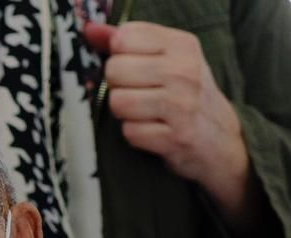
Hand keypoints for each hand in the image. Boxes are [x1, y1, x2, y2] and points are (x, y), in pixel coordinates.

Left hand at [86, 20, 266, 235]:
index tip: (132, 66)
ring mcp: (182, 104)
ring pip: (118, 102)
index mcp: (182, 44)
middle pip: (114, 70)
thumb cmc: (184, 93)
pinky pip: (130, 132)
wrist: (219, 139)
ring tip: (143, 112)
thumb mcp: (166, 59)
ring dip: (123, 113)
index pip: (124, 37)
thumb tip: (89, 29)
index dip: (118, 55)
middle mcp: (184, 70)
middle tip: (137, 93)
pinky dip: (135, 135)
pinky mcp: (176, 137)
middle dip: (117, 86)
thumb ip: (127, 42)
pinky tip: (151, 130)